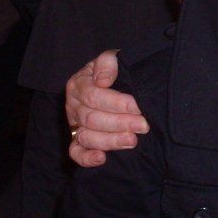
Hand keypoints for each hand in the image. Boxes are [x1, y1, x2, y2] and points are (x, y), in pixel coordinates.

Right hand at [65, 50, 148, 166]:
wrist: (111, 81)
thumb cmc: (113, 71)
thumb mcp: (110, 59)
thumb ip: (107, 62)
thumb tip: (103, 81)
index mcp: (79, 85)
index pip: (94, 96)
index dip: (117, 103)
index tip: (138, 106)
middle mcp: (74, 106)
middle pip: (93, 119)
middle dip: (120, 123)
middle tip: (143, 125)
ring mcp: (74, 125)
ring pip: (87, 137)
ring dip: (110, 141)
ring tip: (132, 140)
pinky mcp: (77, 140)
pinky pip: (75, 153)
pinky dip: (86, 158)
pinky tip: (102, 159)